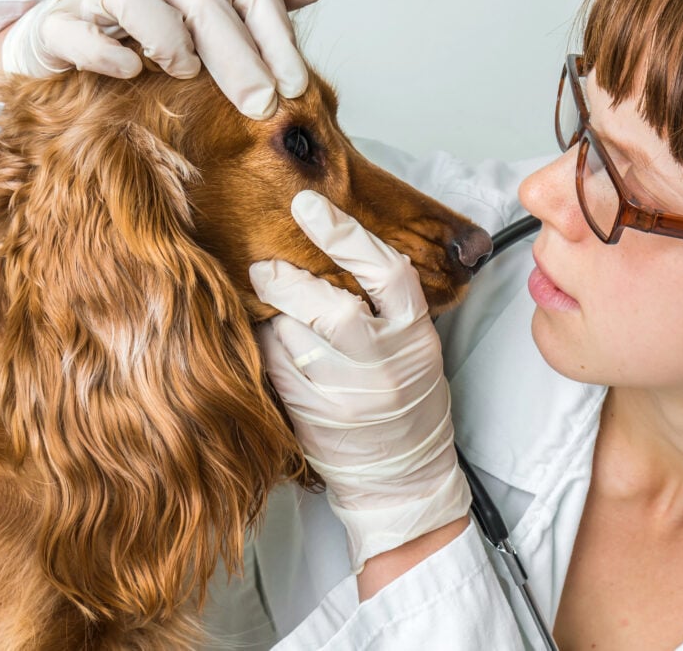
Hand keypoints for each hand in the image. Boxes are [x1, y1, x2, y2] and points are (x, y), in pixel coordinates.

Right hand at [2, 0, 330, 118]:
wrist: (61, 29)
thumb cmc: (146, 19)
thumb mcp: (208, 2)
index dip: (275, 33)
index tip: (297, 85)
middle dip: (238, 57)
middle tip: (262, 105)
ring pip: (137, 0)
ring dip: (170, 41)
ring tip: (187, 73)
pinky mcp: (56, 23)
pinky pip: (75, 32)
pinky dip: (104, 52)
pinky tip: (129, 72)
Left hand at [250, 191, 470, 571]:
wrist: (403, 477)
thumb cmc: (410, 400)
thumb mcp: (416, 346)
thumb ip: (386, 303)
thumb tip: (337, 245)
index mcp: (415, 336)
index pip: (387, 272)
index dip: (348, 234)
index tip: (311, 205)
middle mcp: (383, 364)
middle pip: (332, 309)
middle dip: (290, 282)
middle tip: (265, 268)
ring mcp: (347, 394)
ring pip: (294, 338)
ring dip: (274, 315)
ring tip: (270, 309)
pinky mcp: (312, 416)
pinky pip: (276, 367)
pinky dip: (266, 346)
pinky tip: (269, 342)